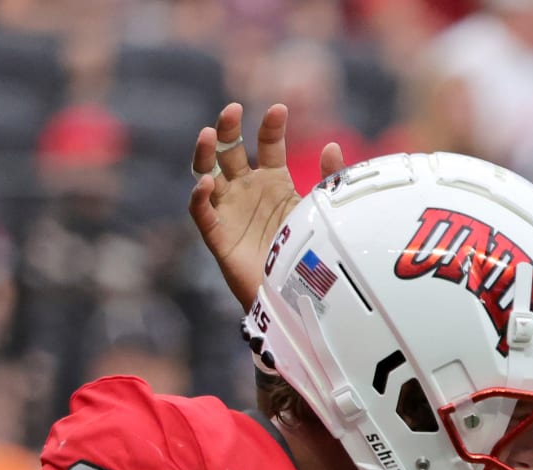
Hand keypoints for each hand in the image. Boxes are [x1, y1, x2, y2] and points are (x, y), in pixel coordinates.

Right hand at [187, 102, 348, 310]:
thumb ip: (330, 180)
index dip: (271, 126)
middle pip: (230, 151)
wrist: (294, 297)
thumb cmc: (306, 254)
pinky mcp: (218, 234)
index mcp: (273, 181)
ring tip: (208, 134)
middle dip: (228, 129)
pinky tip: (206, 183)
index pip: (268, 144)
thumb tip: (332, 144)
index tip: (279, 109)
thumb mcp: (321, 212)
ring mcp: (230, 209)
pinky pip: (202, 211)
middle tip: (232, 110)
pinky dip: (200, 196)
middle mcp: (247, 190)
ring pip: (208, 173)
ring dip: (205, 153)